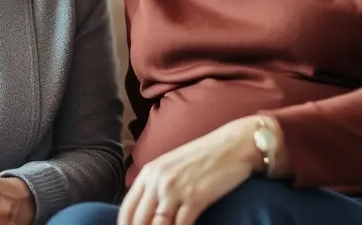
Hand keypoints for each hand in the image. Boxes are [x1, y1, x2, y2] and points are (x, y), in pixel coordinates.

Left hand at [118, 118, 259, 224]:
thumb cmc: (205, 157)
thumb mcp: (172, 166)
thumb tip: (147, 212)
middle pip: (139, 221)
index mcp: (149, 172)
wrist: (233, 145)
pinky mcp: (195, 198)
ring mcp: (175, 189)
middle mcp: (158, 180)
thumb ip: (156, 186)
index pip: (127, 209)